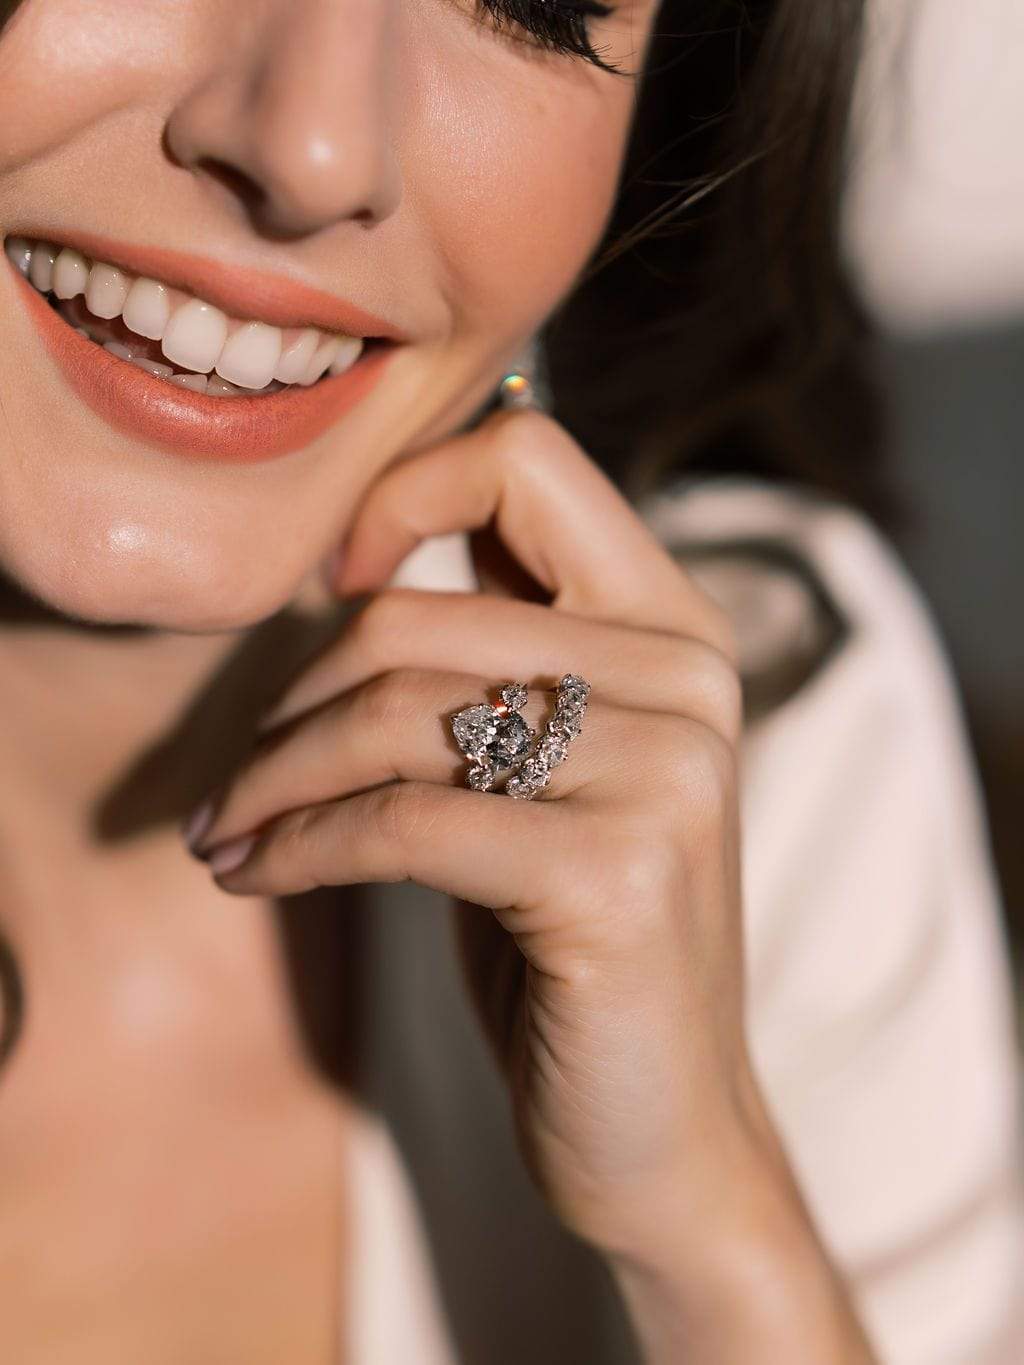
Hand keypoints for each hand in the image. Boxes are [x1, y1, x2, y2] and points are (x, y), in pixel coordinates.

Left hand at [186, 409, 875, 1359]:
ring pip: (392, 716)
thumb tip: (359, 568)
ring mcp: (664, 772)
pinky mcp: (614, 873)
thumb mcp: (545, 771)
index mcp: (674, 629)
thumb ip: (496, 656)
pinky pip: (398, 821)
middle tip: (231, 778)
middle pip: (411, 621)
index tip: (334, 585)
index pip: (525, 463)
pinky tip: (259, 872)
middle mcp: (686, 678)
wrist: (665, 1123)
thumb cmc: (574, 937)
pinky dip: (298, 844)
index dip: (404, 499)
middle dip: (285, 702)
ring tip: (223, 828)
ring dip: (272, 777)